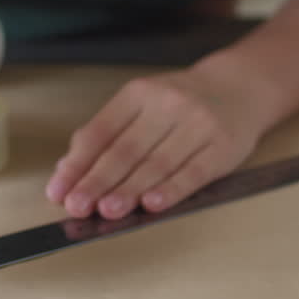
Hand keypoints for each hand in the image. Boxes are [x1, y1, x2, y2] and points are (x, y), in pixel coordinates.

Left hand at [45, 69, 263, 219]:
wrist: (240, 88)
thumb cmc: (180, 104)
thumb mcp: (140, 105)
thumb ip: (106, 134)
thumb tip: (68, 167)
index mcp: (138, 94)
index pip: (100, 132)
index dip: (77, 164)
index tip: (58, 191)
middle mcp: (166, 104)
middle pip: (125, 149)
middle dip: (97, 181)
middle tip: (77, 206)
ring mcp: (197, 124)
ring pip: (157, 163)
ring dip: (129, 190)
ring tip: (107, 210)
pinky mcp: (222, 146)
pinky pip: (193, 172)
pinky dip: (171, 190)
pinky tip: (152, 204)